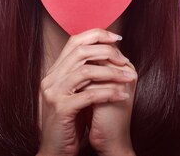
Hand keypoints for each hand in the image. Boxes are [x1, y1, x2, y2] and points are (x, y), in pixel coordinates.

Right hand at [38, 28, 132, 155]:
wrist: (55, 152)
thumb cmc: (70, 123)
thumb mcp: (75, 93)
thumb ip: (84, 74)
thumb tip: (108, 52)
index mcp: (54, 72)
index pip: (74, 41)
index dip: (97, 35)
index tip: (117, 39)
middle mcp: (51, 79)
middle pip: (80, 51)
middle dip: (107, 52)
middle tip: (125, 60)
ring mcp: (54, 94)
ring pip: (85, 72)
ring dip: (111, 73)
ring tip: (129, 78)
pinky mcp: (61, 110)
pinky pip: (89, 95)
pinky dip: (109, 93)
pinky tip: (123, 96)